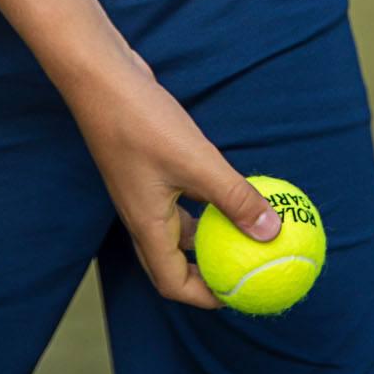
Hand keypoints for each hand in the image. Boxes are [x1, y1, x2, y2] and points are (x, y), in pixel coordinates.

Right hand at [60, 42, 284, 309]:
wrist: (101, 76)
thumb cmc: (141, 122)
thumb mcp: (197, 162)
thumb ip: (234, 197)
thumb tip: (272, 233)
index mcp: (146, 224)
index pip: (171, 283)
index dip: (204, 296)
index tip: (237, 294)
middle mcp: (141, 212)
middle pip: (173, 259)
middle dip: (207, 270)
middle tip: (244, 266)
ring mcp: (143, 186)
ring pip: (177, 224)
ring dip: (207, 231)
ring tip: (242, 226)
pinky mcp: (148, 162)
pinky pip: (179, 195)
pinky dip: (203, 199)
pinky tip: (225, 183)